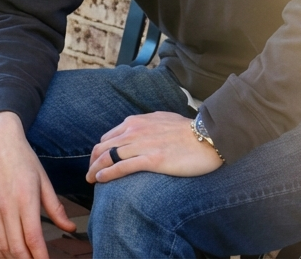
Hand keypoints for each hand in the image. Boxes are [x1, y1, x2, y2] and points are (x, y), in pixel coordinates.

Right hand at [0, 112, 75, 258]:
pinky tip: (8, 255)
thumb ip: (56, 208)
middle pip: (16, 247)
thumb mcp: (44, 181)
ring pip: (1, 246)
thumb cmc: (24, 160)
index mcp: (25, 199)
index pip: (33, 237)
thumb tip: (69, 227)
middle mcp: (6, 208)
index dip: (40, 256)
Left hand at [87, 111, 223, 183]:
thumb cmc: (189, 131)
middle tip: (91, 174)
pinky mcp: (152, 159)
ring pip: (107, 158)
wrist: (209, 136)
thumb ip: (147, 125)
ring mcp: (142, 145)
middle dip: (92, 162)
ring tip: (92, 180)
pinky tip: (102, 180)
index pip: (107, 137)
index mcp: (137, 122)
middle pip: (102, 147)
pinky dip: (107, 174)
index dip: (99, 152)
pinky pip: (121, 167)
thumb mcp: (163, 120)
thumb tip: (139, 132)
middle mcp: (135, 131)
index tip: (99, 162)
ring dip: (94, 170)